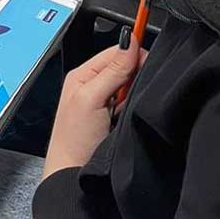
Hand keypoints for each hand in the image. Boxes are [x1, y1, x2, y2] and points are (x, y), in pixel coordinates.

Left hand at [42, 29, 146, 180]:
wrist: (73, 178)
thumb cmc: (74, 140)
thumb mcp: (91, 98)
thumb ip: (112, 70)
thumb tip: (130, 40)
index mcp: (84, 74)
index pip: (116, 50)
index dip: (134, 54)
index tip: (146, 64)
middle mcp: (95, 85)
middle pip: (126, 66)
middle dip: (136, 74)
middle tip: (136, 91)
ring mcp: (106, 102)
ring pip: (132, 84)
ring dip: (137, 92)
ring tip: (131, 106)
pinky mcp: (116, 118)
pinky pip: (133, 103)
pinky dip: (137, 106)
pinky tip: (133, 114)